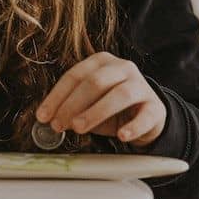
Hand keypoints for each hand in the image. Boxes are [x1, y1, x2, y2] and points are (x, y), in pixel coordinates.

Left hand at [35, 52, 165, 148]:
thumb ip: (71, 109)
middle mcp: (123, 68)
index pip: (75, 75)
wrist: (147, 117)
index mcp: (102, 62)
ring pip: (119, 95)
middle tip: (59, 124)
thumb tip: (50, 119)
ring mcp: (141, 86)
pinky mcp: (156, 107)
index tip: (43, 116)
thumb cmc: (112, 109)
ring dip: (96, 112)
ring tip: (79, 128)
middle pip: (95, 82)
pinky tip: (121, 135)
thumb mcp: (89, 105)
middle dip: (73, 104)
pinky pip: (145, 115)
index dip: (57, 96)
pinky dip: (132, 126)